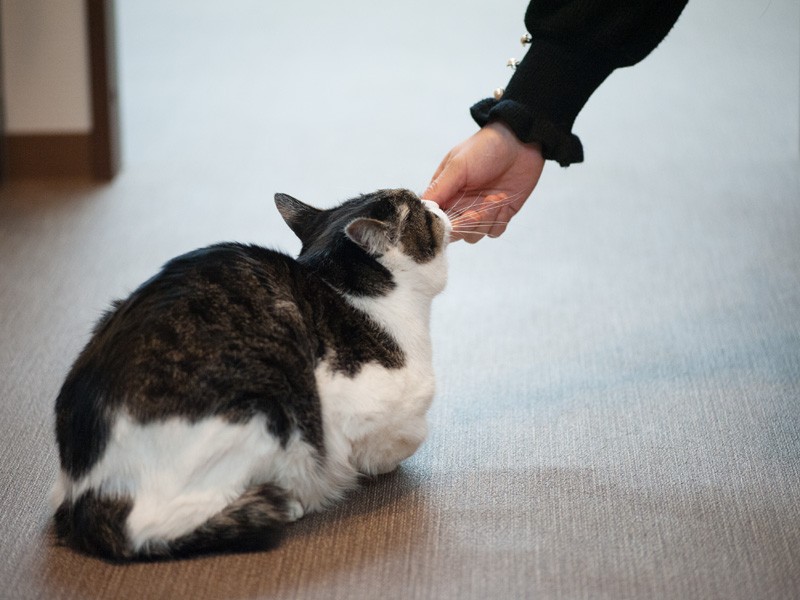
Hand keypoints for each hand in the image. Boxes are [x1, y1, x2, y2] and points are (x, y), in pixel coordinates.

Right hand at [423, 121, 544, 242]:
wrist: (521, 141)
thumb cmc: (485, 147)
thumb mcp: (458, 165)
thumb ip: (440, 187)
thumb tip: (422, 206)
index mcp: (445, 193)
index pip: (435, 219)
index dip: (442, 225)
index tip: (452, 219)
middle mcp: (460, 205)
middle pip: (454, 232)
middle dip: (465, 225)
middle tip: (474, 213)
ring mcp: (480, 211)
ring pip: (474, 236)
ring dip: (484, 222)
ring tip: (494, 199)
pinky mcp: (499, 214)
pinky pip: (494, 232)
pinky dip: (499, 222)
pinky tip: (504, 203)